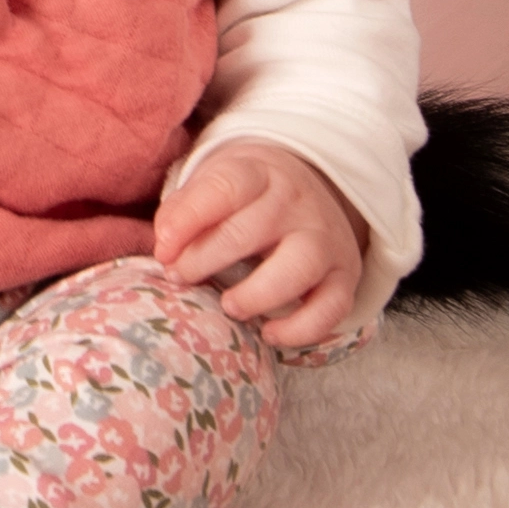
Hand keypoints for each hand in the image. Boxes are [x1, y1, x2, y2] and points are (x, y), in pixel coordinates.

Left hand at [154, 141, 367, 348]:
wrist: (311, 187)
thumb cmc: (247, 197)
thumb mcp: (214, 186)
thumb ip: (183, 211)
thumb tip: (165, 250)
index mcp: (259, 174)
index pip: (225, 189)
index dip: (188, 220)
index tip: (163, 250)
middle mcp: (296, 203)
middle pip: (251, 231)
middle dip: (206, 259)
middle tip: (179, 278)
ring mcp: (325, 239)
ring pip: (298, 266)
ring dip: (257, 294)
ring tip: (229, 306)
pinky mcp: (345, 275)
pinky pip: (332, 307)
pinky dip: (301, 328)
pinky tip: (269, 333)